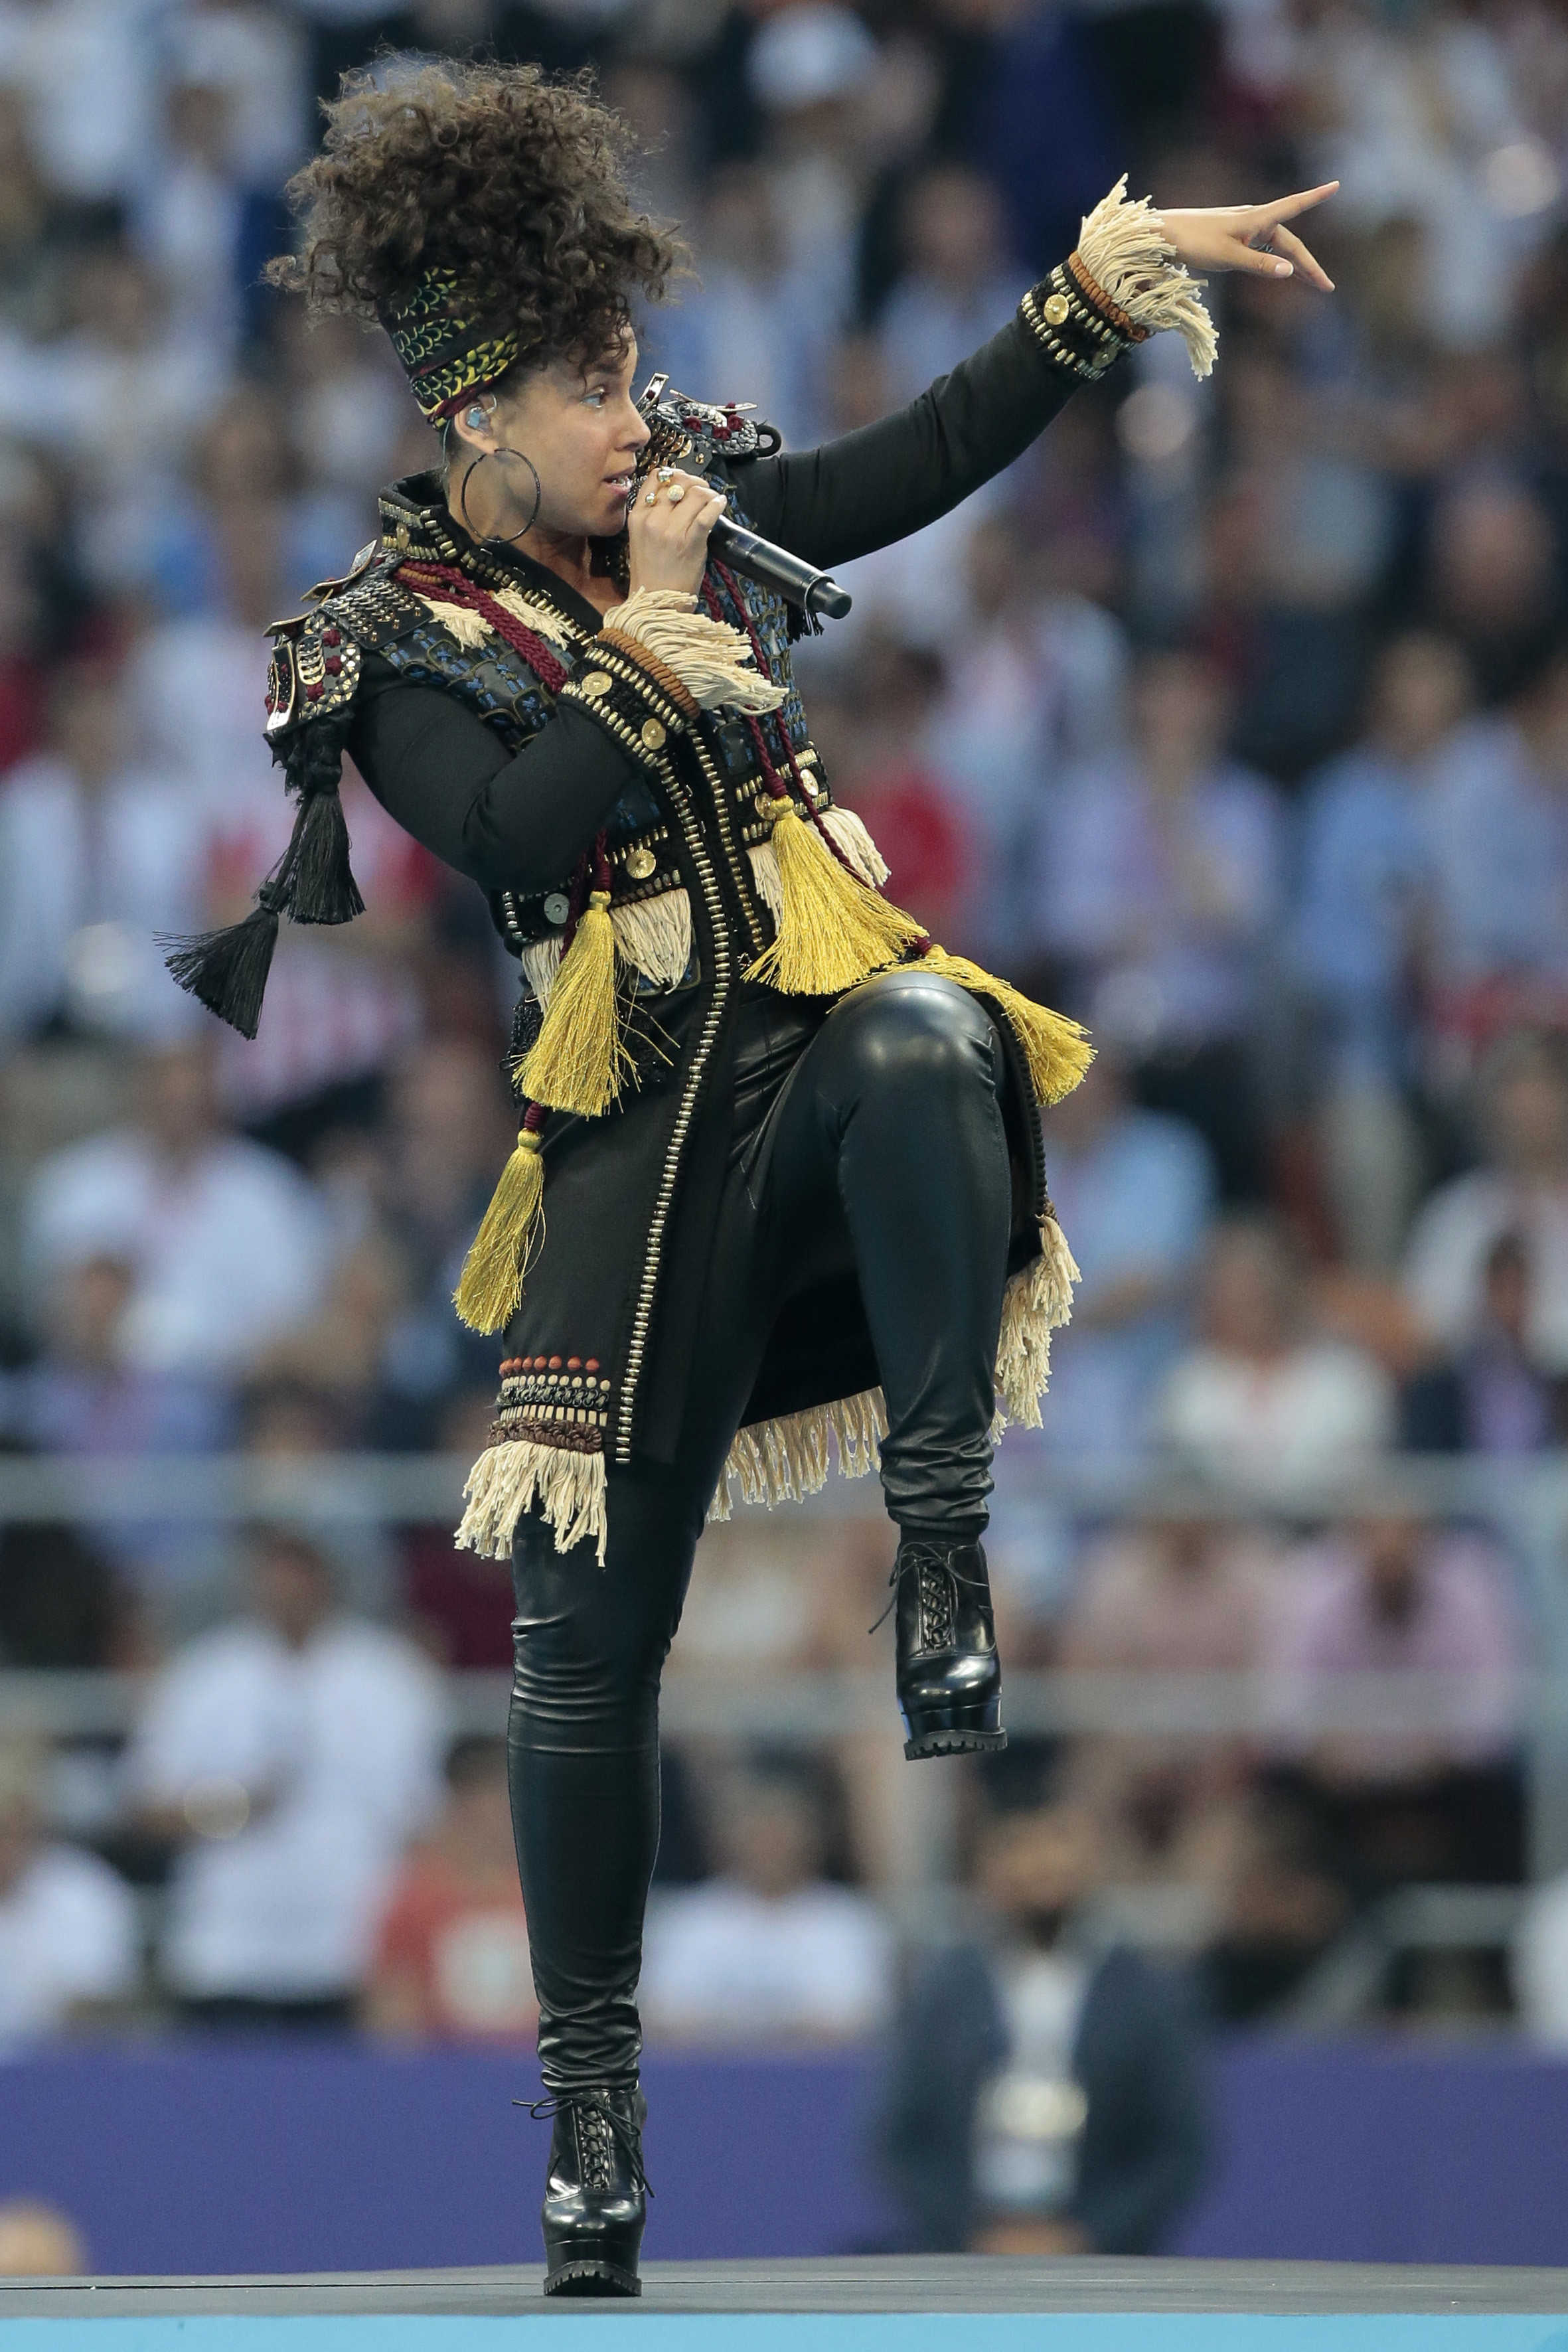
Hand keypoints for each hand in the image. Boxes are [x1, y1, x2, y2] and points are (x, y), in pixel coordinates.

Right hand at [627, 465, 728, 597]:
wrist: (656, 603)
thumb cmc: (651, 574)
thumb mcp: (639, 539)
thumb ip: (652, 514)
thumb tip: (675, 493)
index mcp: (637, 516)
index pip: (656, 477)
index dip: (675, 474)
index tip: (684, 481)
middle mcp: (652, 520)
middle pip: (678, 481)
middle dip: (695, 482)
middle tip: (702, 491)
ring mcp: (671, 531)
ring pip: (695, 493)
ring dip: (708, 493)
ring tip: (712, 500)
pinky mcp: (690, 542)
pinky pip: (707, 513)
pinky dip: (717, 504)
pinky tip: (720, 504)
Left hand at [1155, 182, 1337, 289]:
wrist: (1163, 236)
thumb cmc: (1194, 243)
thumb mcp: (1228, 257)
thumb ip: (1259, 265)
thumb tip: (1290, 271)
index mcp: (1257, 219)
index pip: (1294, 206)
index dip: (1315, 197)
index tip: (1336, 185)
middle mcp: (1254, 220)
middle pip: (1290, 242)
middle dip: (1309, 264)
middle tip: (1326, 286)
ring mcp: (1244, 229)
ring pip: (1278, 248)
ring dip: (1295, 265)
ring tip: (1312, 283)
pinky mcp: (1234, 238)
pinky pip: (1264, 250)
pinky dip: (1276, 262)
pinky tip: (1282, 271)